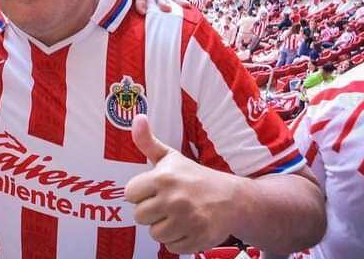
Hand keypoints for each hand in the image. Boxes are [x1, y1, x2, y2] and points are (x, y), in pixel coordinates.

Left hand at [123, 115, 239, 253]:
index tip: (155, 190)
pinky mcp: (197, 239)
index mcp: (163, 178)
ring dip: (164, 227)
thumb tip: (136, 117)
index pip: (130, 194)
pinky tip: (188, 227)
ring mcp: (186, 221)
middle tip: (168, 204)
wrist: (233, 199)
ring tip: (178, 215)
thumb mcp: (171, 157)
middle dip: (151, 211)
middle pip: (139, 216)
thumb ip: (148, 142)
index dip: (141, 193)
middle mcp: (174, 200)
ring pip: (154, 234)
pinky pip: (172, 247)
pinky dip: (178, 240)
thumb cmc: (195, 177)